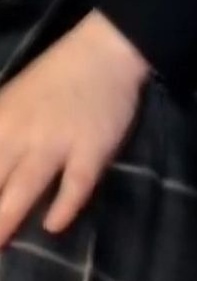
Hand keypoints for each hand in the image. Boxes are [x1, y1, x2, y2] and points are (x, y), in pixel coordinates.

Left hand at [0, 10, 148, 244]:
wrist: (101, 55)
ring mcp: (57, 143)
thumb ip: (1, 132)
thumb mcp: (10, 101)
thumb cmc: (55, 77)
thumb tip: (0, 167)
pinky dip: (65, 205)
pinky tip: (54, 225)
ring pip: (25, 187)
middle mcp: (19, 134)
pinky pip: (76, 183)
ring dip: (8, 217)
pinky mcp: (91, 148)